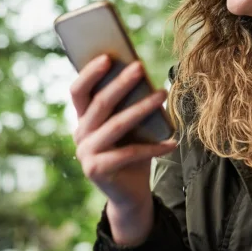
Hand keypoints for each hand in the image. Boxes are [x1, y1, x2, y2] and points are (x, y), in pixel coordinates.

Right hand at [70, 55, 176, 243]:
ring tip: (162, 93)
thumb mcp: (129, 128)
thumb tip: (143, 76)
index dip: (90, 73)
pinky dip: (153, 147)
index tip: (109, 56)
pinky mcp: (97, 170)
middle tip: (140, 67)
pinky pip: (129, 153)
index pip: (79, 91)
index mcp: (83, 119)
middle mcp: (80, 134)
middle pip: (99, 104)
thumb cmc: (132, 152)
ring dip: (141, 108)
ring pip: (116, 125)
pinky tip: (173, 141)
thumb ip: (127, 107)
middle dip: (121, 83)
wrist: (129, 194)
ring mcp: (86, 153)